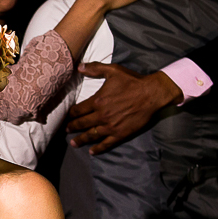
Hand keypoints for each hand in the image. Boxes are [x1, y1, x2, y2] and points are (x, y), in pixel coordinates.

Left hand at [66, 65, 181, 152]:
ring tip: (73, 143)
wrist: (151, 94)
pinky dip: (98, 148)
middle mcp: (102, 115)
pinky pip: (107, 143)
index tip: (67, 116)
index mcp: (98, 101)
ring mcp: (111, 126)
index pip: (79, 110)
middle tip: (67, 130)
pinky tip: (92, 152)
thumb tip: (79, 67)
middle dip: (73, 127)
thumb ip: (95, 68)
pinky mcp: (120, 133)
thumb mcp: (113, 71)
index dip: (71, 114)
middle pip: (82, 124)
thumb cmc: (132, 81)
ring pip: (91, 135)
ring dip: (81, 139)